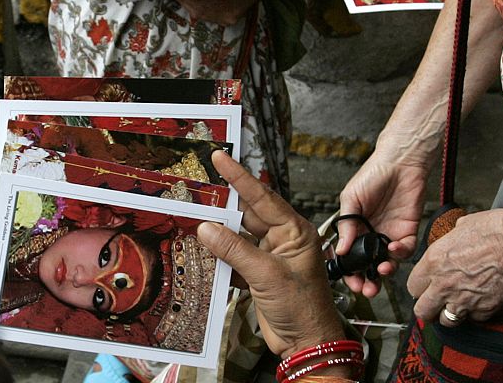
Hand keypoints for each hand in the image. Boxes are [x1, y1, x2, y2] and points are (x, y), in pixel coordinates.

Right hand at [197, 151, 344, 357]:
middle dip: (224, 202)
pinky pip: (235, 256)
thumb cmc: (302, 308)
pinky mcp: (259, 274)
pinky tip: (202, 249)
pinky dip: (220, 254)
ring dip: (219, 230)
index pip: (263, 196)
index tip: (220, 157)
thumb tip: (206, 227)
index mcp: (294, 230)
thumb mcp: (266, 275)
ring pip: (239, 235)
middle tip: (200, 185)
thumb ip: (235, 250)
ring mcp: (271, 256)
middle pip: (248, 213)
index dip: (239, 176)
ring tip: (194, 215)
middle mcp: (283, 238)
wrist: (307, 344)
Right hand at [337, 152, 427, 296]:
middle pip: (369, 265)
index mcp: (355, 226)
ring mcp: (390, 233)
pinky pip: (405, 250)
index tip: (350, 280)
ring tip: (381, 270)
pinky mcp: (408, 231)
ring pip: (387, 262)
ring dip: (384, 271)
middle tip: (366, 289)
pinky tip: (393, 247)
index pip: (350, 255)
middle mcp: (372, 233)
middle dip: (368, 281)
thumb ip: (346, 224)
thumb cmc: (373, 174)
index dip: (350, 270)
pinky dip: (400, 253)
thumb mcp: (351, 197)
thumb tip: (340, 250)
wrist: (401, 162)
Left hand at [408, 208, 502, 324]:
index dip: (418, 286)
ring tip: (454, 304)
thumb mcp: (459, 228)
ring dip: (448, 314)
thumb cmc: (492, 230)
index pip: (412, 287)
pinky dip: (473, 313)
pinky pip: (472, 319)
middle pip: (423, 311)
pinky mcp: (484, 311)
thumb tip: (447, 246)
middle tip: (433, 301)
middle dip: (427, 307)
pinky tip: (476, 301)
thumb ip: (447, 244)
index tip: (424, 285)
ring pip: (445, 321)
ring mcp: (464, 301)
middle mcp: (444, 285)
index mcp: (434, 262)